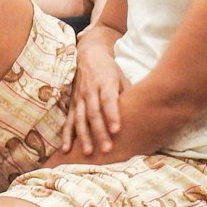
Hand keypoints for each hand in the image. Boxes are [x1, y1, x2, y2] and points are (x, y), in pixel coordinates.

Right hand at [58, 32, 129, 156]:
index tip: (116, 130)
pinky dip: (67, 135)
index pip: (108, 100)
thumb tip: (140, 113)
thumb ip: (127, 94)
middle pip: (94, 113)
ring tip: (88, 152)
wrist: (88, 54)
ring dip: (84, 136)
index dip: (112, 115)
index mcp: (105, 83)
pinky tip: (67, 149)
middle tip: (106, 148)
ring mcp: (79, 98)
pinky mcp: (72, 103)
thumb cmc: (109, 69)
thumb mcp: (120, 76)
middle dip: (99, 132)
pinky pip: (68, 121)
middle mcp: (90, 91)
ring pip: (80, 119)